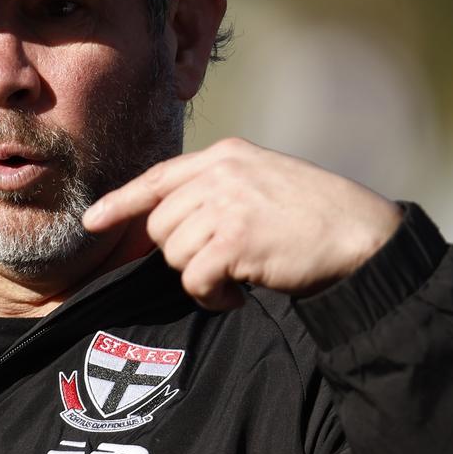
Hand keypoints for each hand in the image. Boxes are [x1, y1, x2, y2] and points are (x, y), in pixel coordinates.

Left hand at [83, 138, 400, 309]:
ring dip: (201, 277)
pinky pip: (194, 279)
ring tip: (238, 276)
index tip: (92, 221)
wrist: (360, 235)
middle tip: (222, 261)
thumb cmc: (313, 215)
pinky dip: (212, 297)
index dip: (120, 202)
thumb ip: (216, 189)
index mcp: (224, 156)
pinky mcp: (234, 240)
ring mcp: (226, 205)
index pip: (157, 178)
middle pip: (160, 226)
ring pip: (174, 255)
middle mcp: (220, 174)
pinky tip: (239, 293)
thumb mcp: (261, 180)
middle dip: (182, 252)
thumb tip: (168, 220)